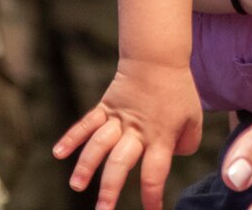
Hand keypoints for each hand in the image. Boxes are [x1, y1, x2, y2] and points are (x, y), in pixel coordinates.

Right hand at [55, 58, 204, 209]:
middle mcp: (137, 131)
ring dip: (86, 165)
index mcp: (160, 136)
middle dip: (110, 189)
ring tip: (76, 186)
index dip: (152, 194)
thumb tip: (174, 157)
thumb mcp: (194, 117)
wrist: (158, 58)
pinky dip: (71, 137)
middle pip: (121, 162)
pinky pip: (86, 123)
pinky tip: (57, 153)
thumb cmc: (178, 90)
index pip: (155, 171)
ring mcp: (118, 119)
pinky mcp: (105, 107)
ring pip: (99, 144)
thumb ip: (187, 143)